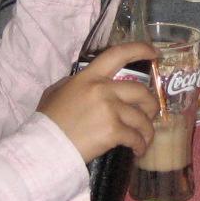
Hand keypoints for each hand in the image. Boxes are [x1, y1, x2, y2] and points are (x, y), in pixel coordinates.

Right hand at [37, 43, 159, 162]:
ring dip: (147, 130)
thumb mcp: (56, 92)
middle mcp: (102, 89)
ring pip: (142, 118)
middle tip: (149, 114)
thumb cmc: (48, 121)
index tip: (155, 53)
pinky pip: (136, 137)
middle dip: (151, 104)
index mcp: (88, 77)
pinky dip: (140, 145)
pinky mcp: (113, 130)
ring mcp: (109, 110)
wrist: (44, 147)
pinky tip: (137, 150)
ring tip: (144, 139)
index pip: (118, 54)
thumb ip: (74, 84)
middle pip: (140, 91)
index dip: (140, 49)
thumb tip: (86, 83)